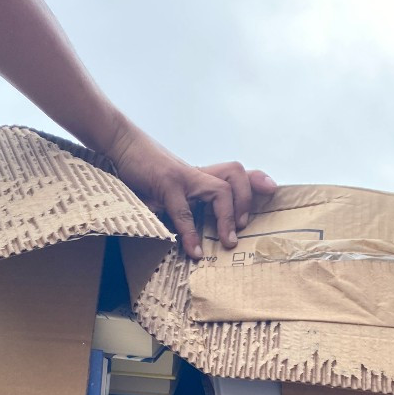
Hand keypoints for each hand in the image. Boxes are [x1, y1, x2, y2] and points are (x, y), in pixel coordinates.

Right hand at [105, 121, 276, 258]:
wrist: (121, 143)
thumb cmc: (143, 167)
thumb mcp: (168, 181)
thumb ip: (184, 196)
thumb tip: (190, 222)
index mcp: (199, 173)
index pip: (234, 171)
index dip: (256, 180)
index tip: (272, 190)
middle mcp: (197, 172)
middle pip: (235, 174)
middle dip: (245, 201)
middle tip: (242, 227)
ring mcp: (184, 176)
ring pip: (219, 191)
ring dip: (227, 218)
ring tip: (227, 241)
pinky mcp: (167, 183)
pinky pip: (184, 212)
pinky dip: (190, 234)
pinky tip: (194, 251)